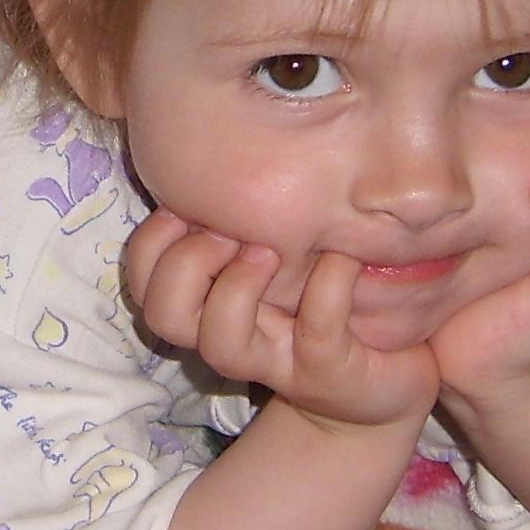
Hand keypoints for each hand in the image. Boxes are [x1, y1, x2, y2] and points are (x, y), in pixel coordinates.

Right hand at [127, 214, 438, 429]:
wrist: (383, 386)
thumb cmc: (327, 307)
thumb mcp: (283, 257)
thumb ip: (249, 218)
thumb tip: (226, 143)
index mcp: (213, 303)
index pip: (146, 281)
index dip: (151, 243)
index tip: (186, 205)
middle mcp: (237, 337)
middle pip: (164, 314)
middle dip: (184, 263)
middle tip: (228, 231)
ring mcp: (280, 360)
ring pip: (219, 341)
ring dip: (236, 287)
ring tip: (270, 251)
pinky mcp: (329, 372)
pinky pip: (317, 330)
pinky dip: (329, 287)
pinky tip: (344, 258)